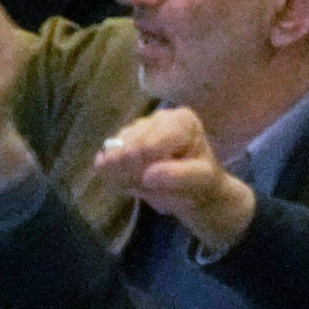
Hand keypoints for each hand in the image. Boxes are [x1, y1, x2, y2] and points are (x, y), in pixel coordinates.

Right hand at [94, 106, 255, 253]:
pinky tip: (131, 183)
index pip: (149, 143)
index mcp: (181, 121)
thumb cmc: (202, 183)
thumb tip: (147, 175)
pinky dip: (114, 174)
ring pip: (114, 150)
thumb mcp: (201, 181)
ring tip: (142, 186)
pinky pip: (106, 157)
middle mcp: (159, 117)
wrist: (194, 190)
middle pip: (129, 145)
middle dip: (131, 172)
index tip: (148, 186)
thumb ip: (179, 176)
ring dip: (122, 174)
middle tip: (144, 189)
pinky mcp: (125, 139)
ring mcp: (140, 126)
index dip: (142, 168)